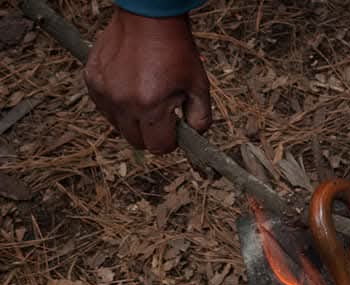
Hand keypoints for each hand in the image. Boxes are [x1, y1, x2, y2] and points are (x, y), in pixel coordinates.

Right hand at [84, 8, 211, 152]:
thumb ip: (200, 118)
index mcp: (150, 106)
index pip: (158, 146)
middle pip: (137, 141)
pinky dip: (118, 105)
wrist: (149, 17)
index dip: (170, 141)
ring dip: (133, 120)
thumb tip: (194, 137)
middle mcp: (122, 103)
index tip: (174, 128)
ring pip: (119, 126)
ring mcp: (104, 92)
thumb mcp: (199, 86)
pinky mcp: (92, 81)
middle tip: (161, 112)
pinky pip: (105, 107)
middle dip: (151, 133)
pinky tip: (130, 86)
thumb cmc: (176, 51)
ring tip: (146, 94)